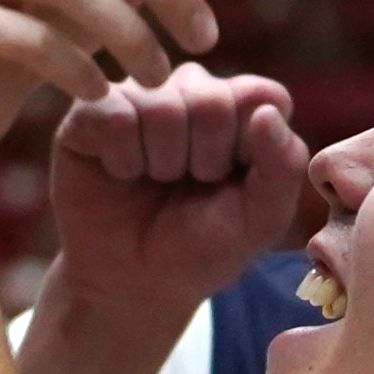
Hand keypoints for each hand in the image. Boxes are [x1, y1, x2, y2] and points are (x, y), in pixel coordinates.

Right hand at [46, 66, 317, 314]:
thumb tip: (268, 113)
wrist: (131, 282)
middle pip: (213, 100)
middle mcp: (191, 90)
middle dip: (204, 160)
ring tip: (154, 180)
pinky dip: (122, 160)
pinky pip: (115, 116)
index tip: (233, 181)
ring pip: (163, 107)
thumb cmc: (200, 246)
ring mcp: (141, 94)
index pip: (264, 96)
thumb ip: (281, 168)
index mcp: (240, 108)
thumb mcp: (257, 221)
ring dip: (162, 163)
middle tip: (188, 184)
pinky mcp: (92, 107)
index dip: (249, 147)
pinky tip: (120, 173)